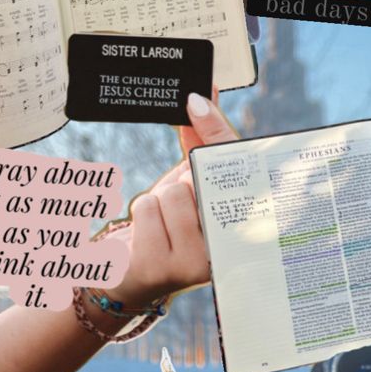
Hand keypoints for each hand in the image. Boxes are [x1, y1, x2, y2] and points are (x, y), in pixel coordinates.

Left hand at [101, 92, 236, 310]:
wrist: (129, 276)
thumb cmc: (165, 226)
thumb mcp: (185, 184)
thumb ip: (199, 143)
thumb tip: (204, 94)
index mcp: (241, 226)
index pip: (231, 169)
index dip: (215, 129)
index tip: (195, 98)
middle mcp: (227, 249)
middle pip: (197, 180)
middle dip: (180, 184)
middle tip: (177, 211)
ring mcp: (197, 262)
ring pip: (171, 193)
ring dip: (156, 202)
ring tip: (160, 227)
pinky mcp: (165, 268)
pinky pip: (148, 209)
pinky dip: (140, 216)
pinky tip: (145, 238)